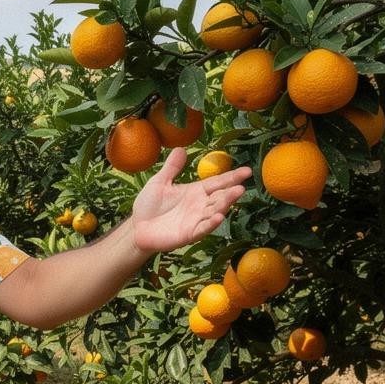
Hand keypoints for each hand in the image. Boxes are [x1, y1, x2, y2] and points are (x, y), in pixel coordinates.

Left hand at [130, 147, 250, 253]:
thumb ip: (171, 167)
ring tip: (235, 195)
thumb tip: (180, 148)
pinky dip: (211, 223)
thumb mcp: (159, 182)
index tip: (247, 170)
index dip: (232, 177)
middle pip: (220, 197)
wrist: (136, 227)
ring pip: (215, 212)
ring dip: (225, 205)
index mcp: (196, 191)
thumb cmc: (149, 205)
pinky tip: (218, 217)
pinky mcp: (189, 234)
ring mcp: (196, 220)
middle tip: (241, 186)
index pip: (217, 183)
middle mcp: (200, 206)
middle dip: (231, 192)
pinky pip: (202, 229)